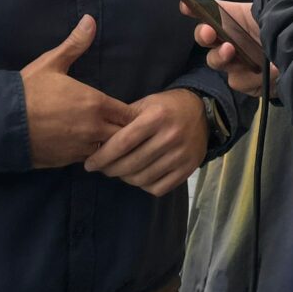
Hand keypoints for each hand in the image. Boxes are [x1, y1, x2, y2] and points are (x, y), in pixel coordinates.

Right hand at [21, 15, 132, 168]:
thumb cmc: (28, 90)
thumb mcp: (52, 62)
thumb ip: (76, 43)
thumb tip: (90, 19)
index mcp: (94, 103)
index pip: (128, 113)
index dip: (132, 113)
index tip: (132, 110)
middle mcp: (93, 128)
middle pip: (123, 135)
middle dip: (125, 130)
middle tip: (124, 125)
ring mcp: (80, 147)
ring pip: (107, 150)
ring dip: (109, 143)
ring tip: (109, 136)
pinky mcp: (67, 161)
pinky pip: (89, 159)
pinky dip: (92, 153)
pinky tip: (88, 144)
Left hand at [83, 88, 207, 196]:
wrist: (202, 111)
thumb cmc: (167, 106)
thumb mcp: (146, 103)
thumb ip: (124, 119)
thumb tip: (98, 137)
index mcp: (156, 117)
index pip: (123, 143)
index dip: (103, 156)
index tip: (90, 164)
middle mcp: (170, 136)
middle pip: (131, 163)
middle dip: (110, 170)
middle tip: (102, 168)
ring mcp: (180, 155)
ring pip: (143, 178)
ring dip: (125, 178)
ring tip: (119, 172)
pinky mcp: (188, 169)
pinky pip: (158, 188)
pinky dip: (144, 186)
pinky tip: (139, 176)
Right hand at [184, 0, 277, 96]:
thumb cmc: (283, 26)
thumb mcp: (270, 2)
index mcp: (232, 20)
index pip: (207, 13)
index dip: (193, 8)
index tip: (185, 5)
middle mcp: (230, 40)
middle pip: (205, 38)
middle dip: (203, 34)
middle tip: (211, 31)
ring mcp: (236, 63)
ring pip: (216, 61)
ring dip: (221, 56)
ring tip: (231, 50)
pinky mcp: (247, 82)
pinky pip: (238, 81)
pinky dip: (249, 76)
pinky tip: (265, 70)